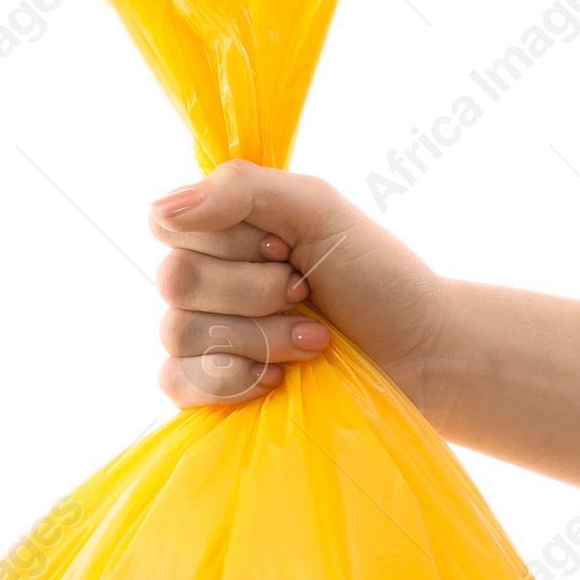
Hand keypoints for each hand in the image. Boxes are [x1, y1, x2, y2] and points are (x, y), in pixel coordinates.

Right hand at [148, 161, 448, 416]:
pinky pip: (177, 382)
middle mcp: (207, 281)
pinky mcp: (214, 390)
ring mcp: (206, 338)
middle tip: (306, 293)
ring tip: (315, 340)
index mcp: (223, 231)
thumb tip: (160, 210)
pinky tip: (278, 378)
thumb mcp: (318, 208)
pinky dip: (231, 380)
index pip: (170, 225)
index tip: (286, 251)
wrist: (419, 353)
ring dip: (260, 337)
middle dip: (253, 291)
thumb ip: (241, 190)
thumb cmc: (376, 276)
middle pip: (176, 280)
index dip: (226, 242)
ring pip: (179, 332)